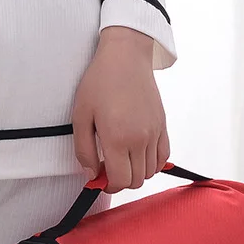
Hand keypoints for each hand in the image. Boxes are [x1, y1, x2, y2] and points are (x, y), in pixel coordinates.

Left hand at [71, 26, 169, 193]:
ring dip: (134, 172)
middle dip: (119, 181)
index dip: (107, 186)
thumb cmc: (98, 83)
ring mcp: (155, 132)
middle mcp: (141, 139)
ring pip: (150, 172)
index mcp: (118, 138)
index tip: (98, 178)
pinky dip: (151, 163)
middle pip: (136, 180)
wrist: (125, 57)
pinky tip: (136, 153)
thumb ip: (84, 150)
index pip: (120, 181)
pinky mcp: (163, 125)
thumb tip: (91, 174)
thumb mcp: (80, 116)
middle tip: (105, 167)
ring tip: (119, 158)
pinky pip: (163, 157)